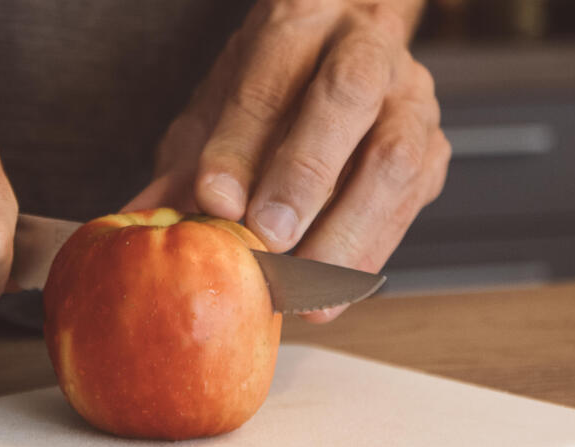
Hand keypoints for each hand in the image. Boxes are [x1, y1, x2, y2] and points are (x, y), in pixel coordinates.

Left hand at [125, 0, 448, 322]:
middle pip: (346, 98)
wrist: (339, 61)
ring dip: (345, 231)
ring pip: (393, 159)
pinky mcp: (431, 152)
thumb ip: (186, 161)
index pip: (270, 78)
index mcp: (300, 22)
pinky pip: (407, 204)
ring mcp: (409, 98)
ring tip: (300, 284)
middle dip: (305, 173)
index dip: (240, 143)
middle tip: (268, 236)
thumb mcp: (216, 110)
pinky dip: (367, 254)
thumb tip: (142, 218)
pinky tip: (328, 291)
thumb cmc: (271, 89)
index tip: (214, 200)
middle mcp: (365, 48)